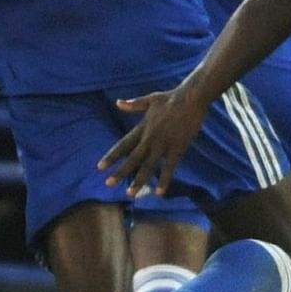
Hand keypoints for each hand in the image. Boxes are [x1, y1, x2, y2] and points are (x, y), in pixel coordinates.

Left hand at [97, 88, 211, 198]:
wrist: (191, 98)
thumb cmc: (171, 98)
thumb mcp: (149, 99)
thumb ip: (133, 104)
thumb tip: (117, 102)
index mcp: (142, 128)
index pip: (123, 145)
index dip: (112, 156)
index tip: (99, 167)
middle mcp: (150, 138)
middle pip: (132, 158)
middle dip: (120, 172)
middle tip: (108, 184)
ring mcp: (163, 144)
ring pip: (148, 166)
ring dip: (139, 180)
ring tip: (130, 193)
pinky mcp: (177, 148)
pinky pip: (169, 168)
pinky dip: (164, 180)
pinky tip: (159, 192)